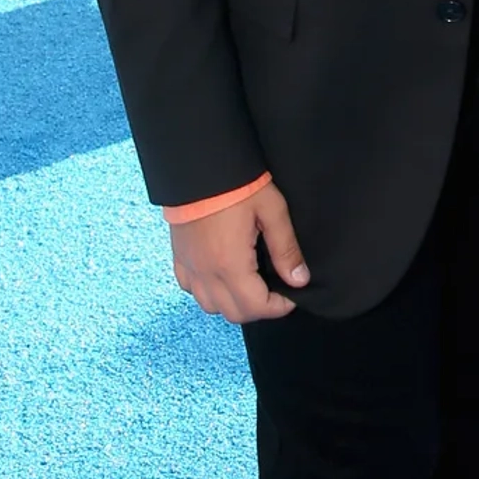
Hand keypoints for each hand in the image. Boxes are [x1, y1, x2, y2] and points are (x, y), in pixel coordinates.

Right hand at [170, 179, 309, 320]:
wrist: (198, 165)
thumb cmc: (238, 185)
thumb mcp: (272, 212)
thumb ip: (286, 249)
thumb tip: (299, 279)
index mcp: (231, 265)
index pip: (256, 307)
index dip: (279, 307)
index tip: (292, 295)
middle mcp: (207, 273)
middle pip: (233, 314)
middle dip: (259, 309)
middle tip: (275, 291)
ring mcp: (190, 266)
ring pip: (210, 306)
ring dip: (233, 304)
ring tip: (250, 286)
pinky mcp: (179, 256)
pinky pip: (190, 289)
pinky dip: (207, 292)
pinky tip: (222, 276)